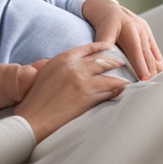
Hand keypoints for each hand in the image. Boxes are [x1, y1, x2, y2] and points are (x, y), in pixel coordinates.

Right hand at [12, 42, 128, 142]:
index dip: (101, 47)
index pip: (87, 48)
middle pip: (102, 59)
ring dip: (121, 76)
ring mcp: (83, 80)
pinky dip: (118, 89)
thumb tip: (73, 67)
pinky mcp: (89, 95)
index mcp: (62, 58)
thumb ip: (61, 67)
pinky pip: (110, 89)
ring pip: (110, 74)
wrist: (34, 116)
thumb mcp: (46, 73)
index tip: (110, 48)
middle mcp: (74, 66)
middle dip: (115, 62)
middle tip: (123, 64)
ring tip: (128, 78)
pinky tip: (123, 90)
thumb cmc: (36, 98)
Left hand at [82, 0, 162, 80]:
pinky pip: (155, 49)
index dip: (141, 66)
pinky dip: (157, 61)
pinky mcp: (148, 33)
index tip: (144, 79)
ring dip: (155, 67)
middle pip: (148, 55)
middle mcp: (141, 30)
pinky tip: (160, 71)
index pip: (137, 52)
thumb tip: (102, 58)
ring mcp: (146, 31)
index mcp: (130, 30)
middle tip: (151, 86)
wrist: (109, 9)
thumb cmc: (104, 22)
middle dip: (150, 71)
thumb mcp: (103, 31)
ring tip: (157, 82)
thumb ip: (104, 44)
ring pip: (153, 53)